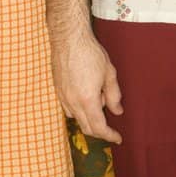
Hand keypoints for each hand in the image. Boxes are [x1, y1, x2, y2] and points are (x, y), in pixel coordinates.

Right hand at [52, 26, 123, 143]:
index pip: (99, 128)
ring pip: (76, 119)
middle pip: (86, 128)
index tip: (118, 138)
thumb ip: (113, 95)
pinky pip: (68, 109)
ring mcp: (63, 97)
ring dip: (89, 119)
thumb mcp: (109, 74)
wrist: (68, 38)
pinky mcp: (57, 90)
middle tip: (111, 128)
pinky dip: (79, 111)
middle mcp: (72, 102)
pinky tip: (86, 98)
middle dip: (100, 131)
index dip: (110, 136)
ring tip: (99, 100)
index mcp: (87, 100)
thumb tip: (117, 111)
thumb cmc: (90, 53)